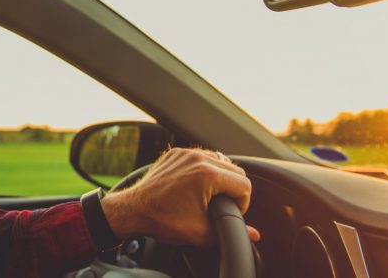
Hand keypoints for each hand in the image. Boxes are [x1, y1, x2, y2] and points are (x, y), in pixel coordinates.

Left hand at [99, 148, 260, 246]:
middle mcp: (198, 158)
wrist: (133, 210)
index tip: (231, 212)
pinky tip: (197, 185)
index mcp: (208, 174)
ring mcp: (186, 153)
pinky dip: (204, 169)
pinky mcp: (176, 153)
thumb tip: (254, 235)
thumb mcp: (200, 232)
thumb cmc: (162, 220)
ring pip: (220, 160)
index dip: (242, 203)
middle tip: (221, 205)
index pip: (244, 184)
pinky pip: (201, 156)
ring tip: (211, 196)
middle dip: (233, 189)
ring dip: (221, 177)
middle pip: (235, 170)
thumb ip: (231, 231)